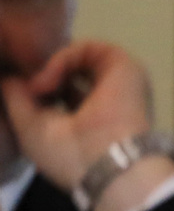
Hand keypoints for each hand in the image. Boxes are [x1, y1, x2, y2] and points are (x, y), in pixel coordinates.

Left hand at [0, 40, 152, 191]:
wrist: (105, 161)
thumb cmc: (70, 155)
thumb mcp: (30, 128)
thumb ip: (16, 97)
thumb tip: (9, 76)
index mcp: (91, 120)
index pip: (64, 93)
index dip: (39, 88)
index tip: (19, 91)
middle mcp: (107, 100)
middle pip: (70, 73)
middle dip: (44, 74)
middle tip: (28, 87)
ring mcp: (116, 83)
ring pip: (78, 58)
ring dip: (51, 68)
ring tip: (38, 88)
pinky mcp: (125, 66)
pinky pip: (87, 49)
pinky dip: (62, 59)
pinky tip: (48, 81)